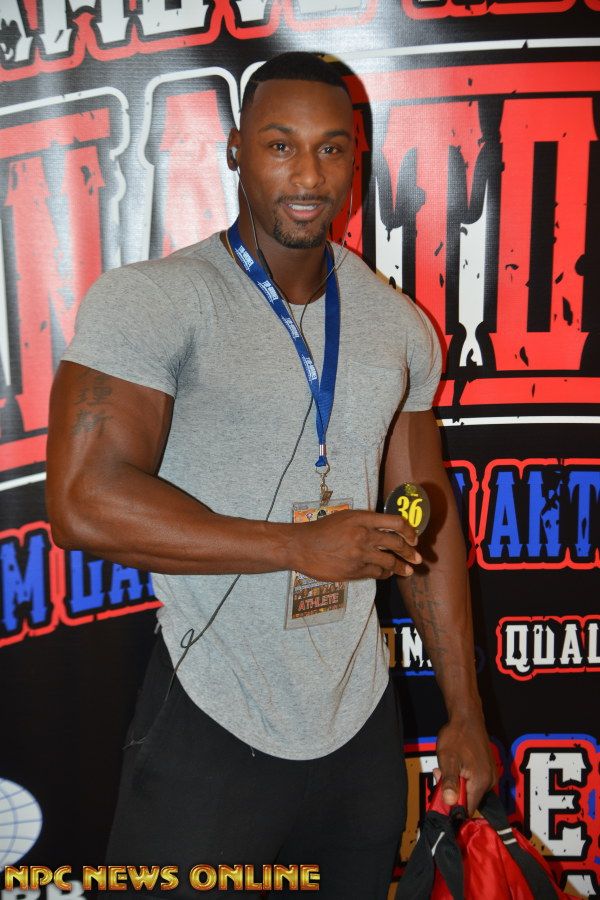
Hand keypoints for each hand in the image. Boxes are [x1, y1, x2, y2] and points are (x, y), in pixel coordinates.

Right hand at [292, 509, 421, 581]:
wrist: (301, 546)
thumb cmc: (322, 530)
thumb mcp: (345, 518)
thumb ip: (365, 522)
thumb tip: (387, 530)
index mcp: (362, 518)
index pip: (395, 522)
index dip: (409, 531)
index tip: (414, 538)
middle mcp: (363, 535)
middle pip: (396, 544)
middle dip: (410, 553)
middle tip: (417, 558)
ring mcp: (359, 554)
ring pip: (388, 562)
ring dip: (400, 567)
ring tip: (407, 571)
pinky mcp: (354, 570)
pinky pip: (375, 573)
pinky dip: (383, 574)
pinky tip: (386, 574)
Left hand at [433, 712, 496, 815]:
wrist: (467, 717)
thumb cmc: (457, 736)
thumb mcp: (448, 759)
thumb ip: (449, 782)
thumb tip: (450, 802)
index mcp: (481, 782)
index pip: (467, 808)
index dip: (453, 805)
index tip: (443, 792)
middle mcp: (490, 781)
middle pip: (468, 799)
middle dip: (453, 791)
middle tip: (442, 774)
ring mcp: (490, 774)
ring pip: (470, 789)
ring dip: (457, 783)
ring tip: (449, 766)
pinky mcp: (488, 769)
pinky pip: (474, 781)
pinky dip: (463, 776)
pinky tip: (456, 764)